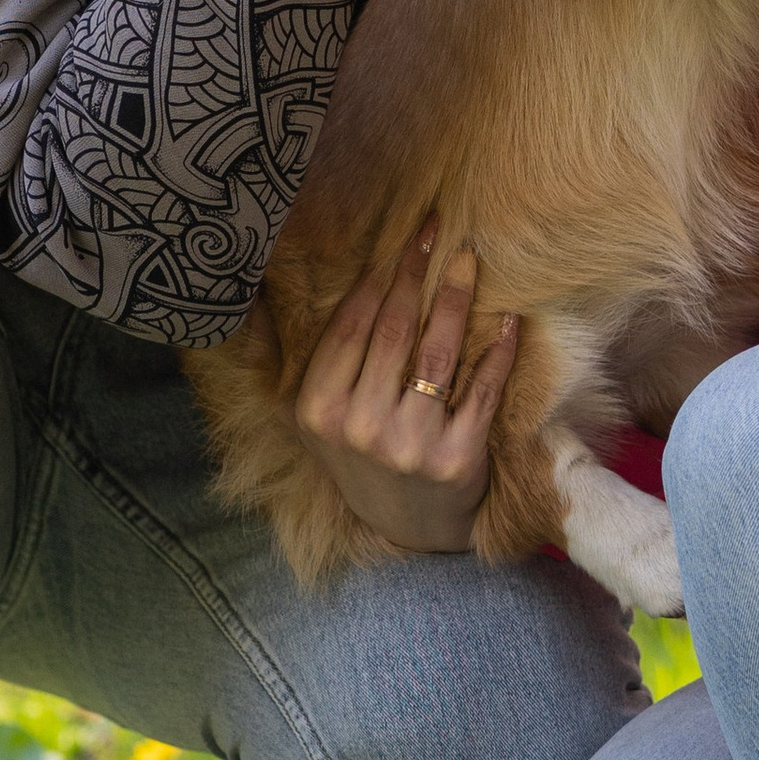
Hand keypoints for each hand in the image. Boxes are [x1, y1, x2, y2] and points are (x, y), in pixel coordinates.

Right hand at [293, 224, 516, 553]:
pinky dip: (497, 352)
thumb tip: (251, 298)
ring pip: (437, 354)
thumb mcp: (309, 421)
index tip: (403, 240)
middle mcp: (359, 427)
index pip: (352, 326)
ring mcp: (408, 444)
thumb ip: (290, 363)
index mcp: (318, 411)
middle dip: (417, 273)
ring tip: (469, 261)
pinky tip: (507, 321)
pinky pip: (481, 391)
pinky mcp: (456, 459)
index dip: (380, 277)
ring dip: (456, 299)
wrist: (409, 526)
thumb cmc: (360, 458)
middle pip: (395, 330)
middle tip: (437, 233)